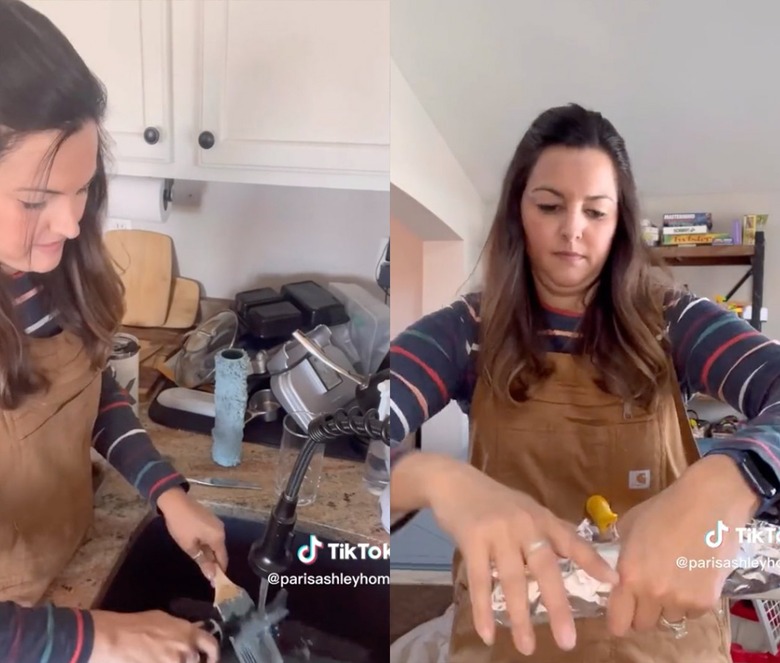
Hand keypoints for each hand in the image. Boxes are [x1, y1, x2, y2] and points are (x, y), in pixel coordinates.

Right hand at [90, 609, 218, 662]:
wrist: (115, 639)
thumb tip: (195, 631)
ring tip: (163, 657)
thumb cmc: (136, 625)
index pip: (212, 645)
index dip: (213, 655)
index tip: (211, 660)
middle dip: (193, 662)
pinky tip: (154, 661)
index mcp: (188, 633)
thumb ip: (183, 629)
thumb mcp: (164, 620)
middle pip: (198, 662)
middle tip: (183, 660)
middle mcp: (186, 651)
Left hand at [158, 487, 227, 581]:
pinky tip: (199, 549)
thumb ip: (203, 562)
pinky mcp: (211, 520)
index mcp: (218, 537)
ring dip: (210, 554)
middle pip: (220, 551)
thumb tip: (212, 577)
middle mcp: (221, 530)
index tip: (214, 583)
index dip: (220, 572)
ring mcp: (217, 523)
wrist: (175, 502)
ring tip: (201, 564)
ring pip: (216, 544)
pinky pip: (212, 536)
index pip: (223, 559)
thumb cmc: (181, 526)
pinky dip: (208, 545)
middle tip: (206, 575)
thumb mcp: (190, 547)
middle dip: (215, 563)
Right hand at [426, 458, 617, 654]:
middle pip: (545, 569)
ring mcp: (498, 532)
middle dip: (557, 606)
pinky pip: (480, 581)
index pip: (572, 541)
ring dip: (519, 617)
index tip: (614, 582)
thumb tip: (577, 551)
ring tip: (527, 647)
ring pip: (512, 580)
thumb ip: (549, 529)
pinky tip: (488, 634)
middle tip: (568, 641)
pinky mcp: (472, 539)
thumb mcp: (526, 508)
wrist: (453, 482)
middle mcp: (524, 524)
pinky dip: (483, 610)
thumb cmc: (493, 500)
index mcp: (541, 518)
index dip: (593, 561)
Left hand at [607, 455, 758, 635]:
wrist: (707, 504)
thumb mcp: (628, 528)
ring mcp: (681, 600)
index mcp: (629, 576)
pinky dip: (690, 602)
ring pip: (669, 618)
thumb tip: (615, 570)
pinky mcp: (706, 601)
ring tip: (673, 580)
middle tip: (647, 594)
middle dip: (642, 612)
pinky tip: (691, 577)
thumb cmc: (662, 510)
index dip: (617, 620)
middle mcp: (653, 594)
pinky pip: (692, 612)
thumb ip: (620, 555)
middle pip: (643, 624)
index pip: (617, 622)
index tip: (621, 612)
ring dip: (667, 606)